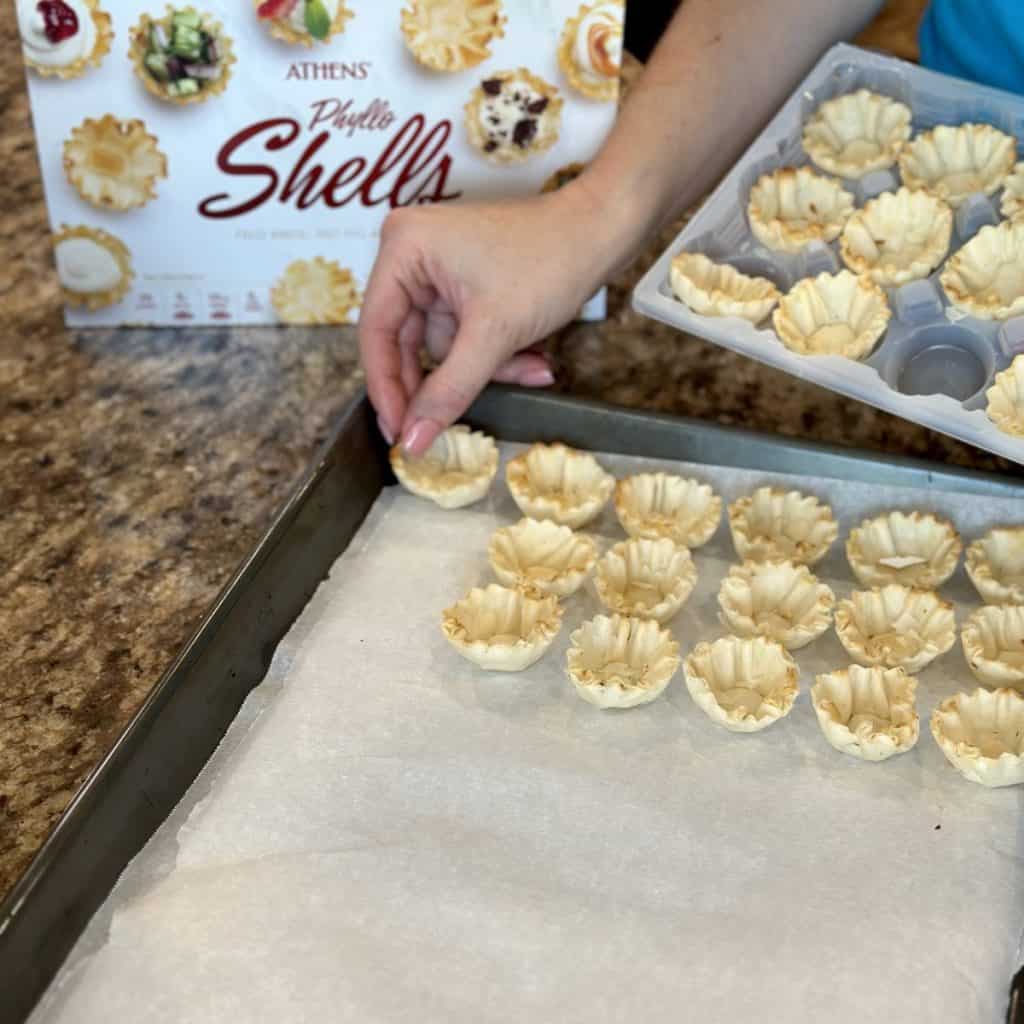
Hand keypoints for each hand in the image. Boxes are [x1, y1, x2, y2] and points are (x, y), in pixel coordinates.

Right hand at [358, 182, 614, 455]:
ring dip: (486, 367)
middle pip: (409, 342)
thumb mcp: (494, 335)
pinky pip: (466, 334)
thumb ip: (448, 391)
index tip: (398, 434)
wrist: (605, 230)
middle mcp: (412, 253)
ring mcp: (440, 267)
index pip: (376, 332)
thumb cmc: (550, 262)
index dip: (386, 389)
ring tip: (531, 369)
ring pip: (445, 345)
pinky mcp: (465, 280)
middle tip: (444, 429)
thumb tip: (412, 440)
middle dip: (449, 379)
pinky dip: (496, 353)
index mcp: (403, 248)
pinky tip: (534, 359)